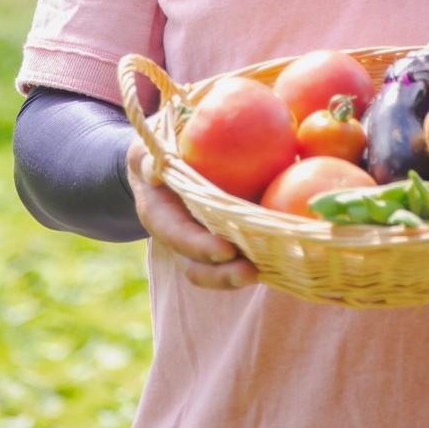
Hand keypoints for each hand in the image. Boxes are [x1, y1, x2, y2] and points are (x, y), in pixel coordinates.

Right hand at [127, 136, 258, 289]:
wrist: (160, 166)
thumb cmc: (155, 153)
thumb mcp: (145, 151)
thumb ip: (146, 159)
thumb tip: (154, 172)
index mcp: (159, 216)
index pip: (177, 236)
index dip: (199, 246)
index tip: (225, 251)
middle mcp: (179, 238)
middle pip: (197, 267)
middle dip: (222, 275)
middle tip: (250, 273)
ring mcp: (199, 244)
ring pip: (217, 270)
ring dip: (240, 276)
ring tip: (267, 273)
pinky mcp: (221, 239)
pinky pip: (237, 254)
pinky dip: (257, 258)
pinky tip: (283, 253)